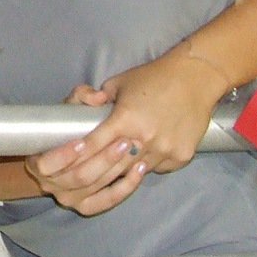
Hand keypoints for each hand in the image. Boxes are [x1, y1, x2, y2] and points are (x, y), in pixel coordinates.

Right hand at [22, 84, 145, 215]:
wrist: (64, 159)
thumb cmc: (67, 130)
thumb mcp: (70, 108)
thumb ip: (82, 96)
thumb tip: (97, 97)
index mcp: (37, 163)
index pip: (46, 164)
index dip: (64, 155)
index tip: (83, 142)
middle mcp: (50, 185)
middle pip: (77, 177)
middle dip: (102, 159)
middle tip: (124, 141)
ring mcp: (68, 199)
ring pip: (93, 187)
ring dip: (115, 170)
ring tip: (134, 150)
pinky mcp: (86, 207)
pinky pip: (106, 202)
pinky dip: (125, 188)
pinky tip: (139, 171)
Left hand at [27, 53, 225, 213]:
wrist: (196, 78)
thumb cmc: (154, 77)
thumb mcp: (120, 82)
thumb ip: (98, 97)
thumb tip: (84, 106)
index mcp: (125, 119)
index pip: (94, 143)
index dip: (76, 155)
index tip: (61, 163)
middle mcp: (144, 138)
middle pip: (112, 166)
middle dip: (93, 174)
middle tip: (78, 180)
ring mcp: (164, 150)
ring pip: (135, 171)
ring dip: (120, 172)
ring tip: (108, 174)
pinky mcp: (181, 157)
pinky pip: (157, 168)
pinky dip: (148, 165)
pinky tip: (143, 157)